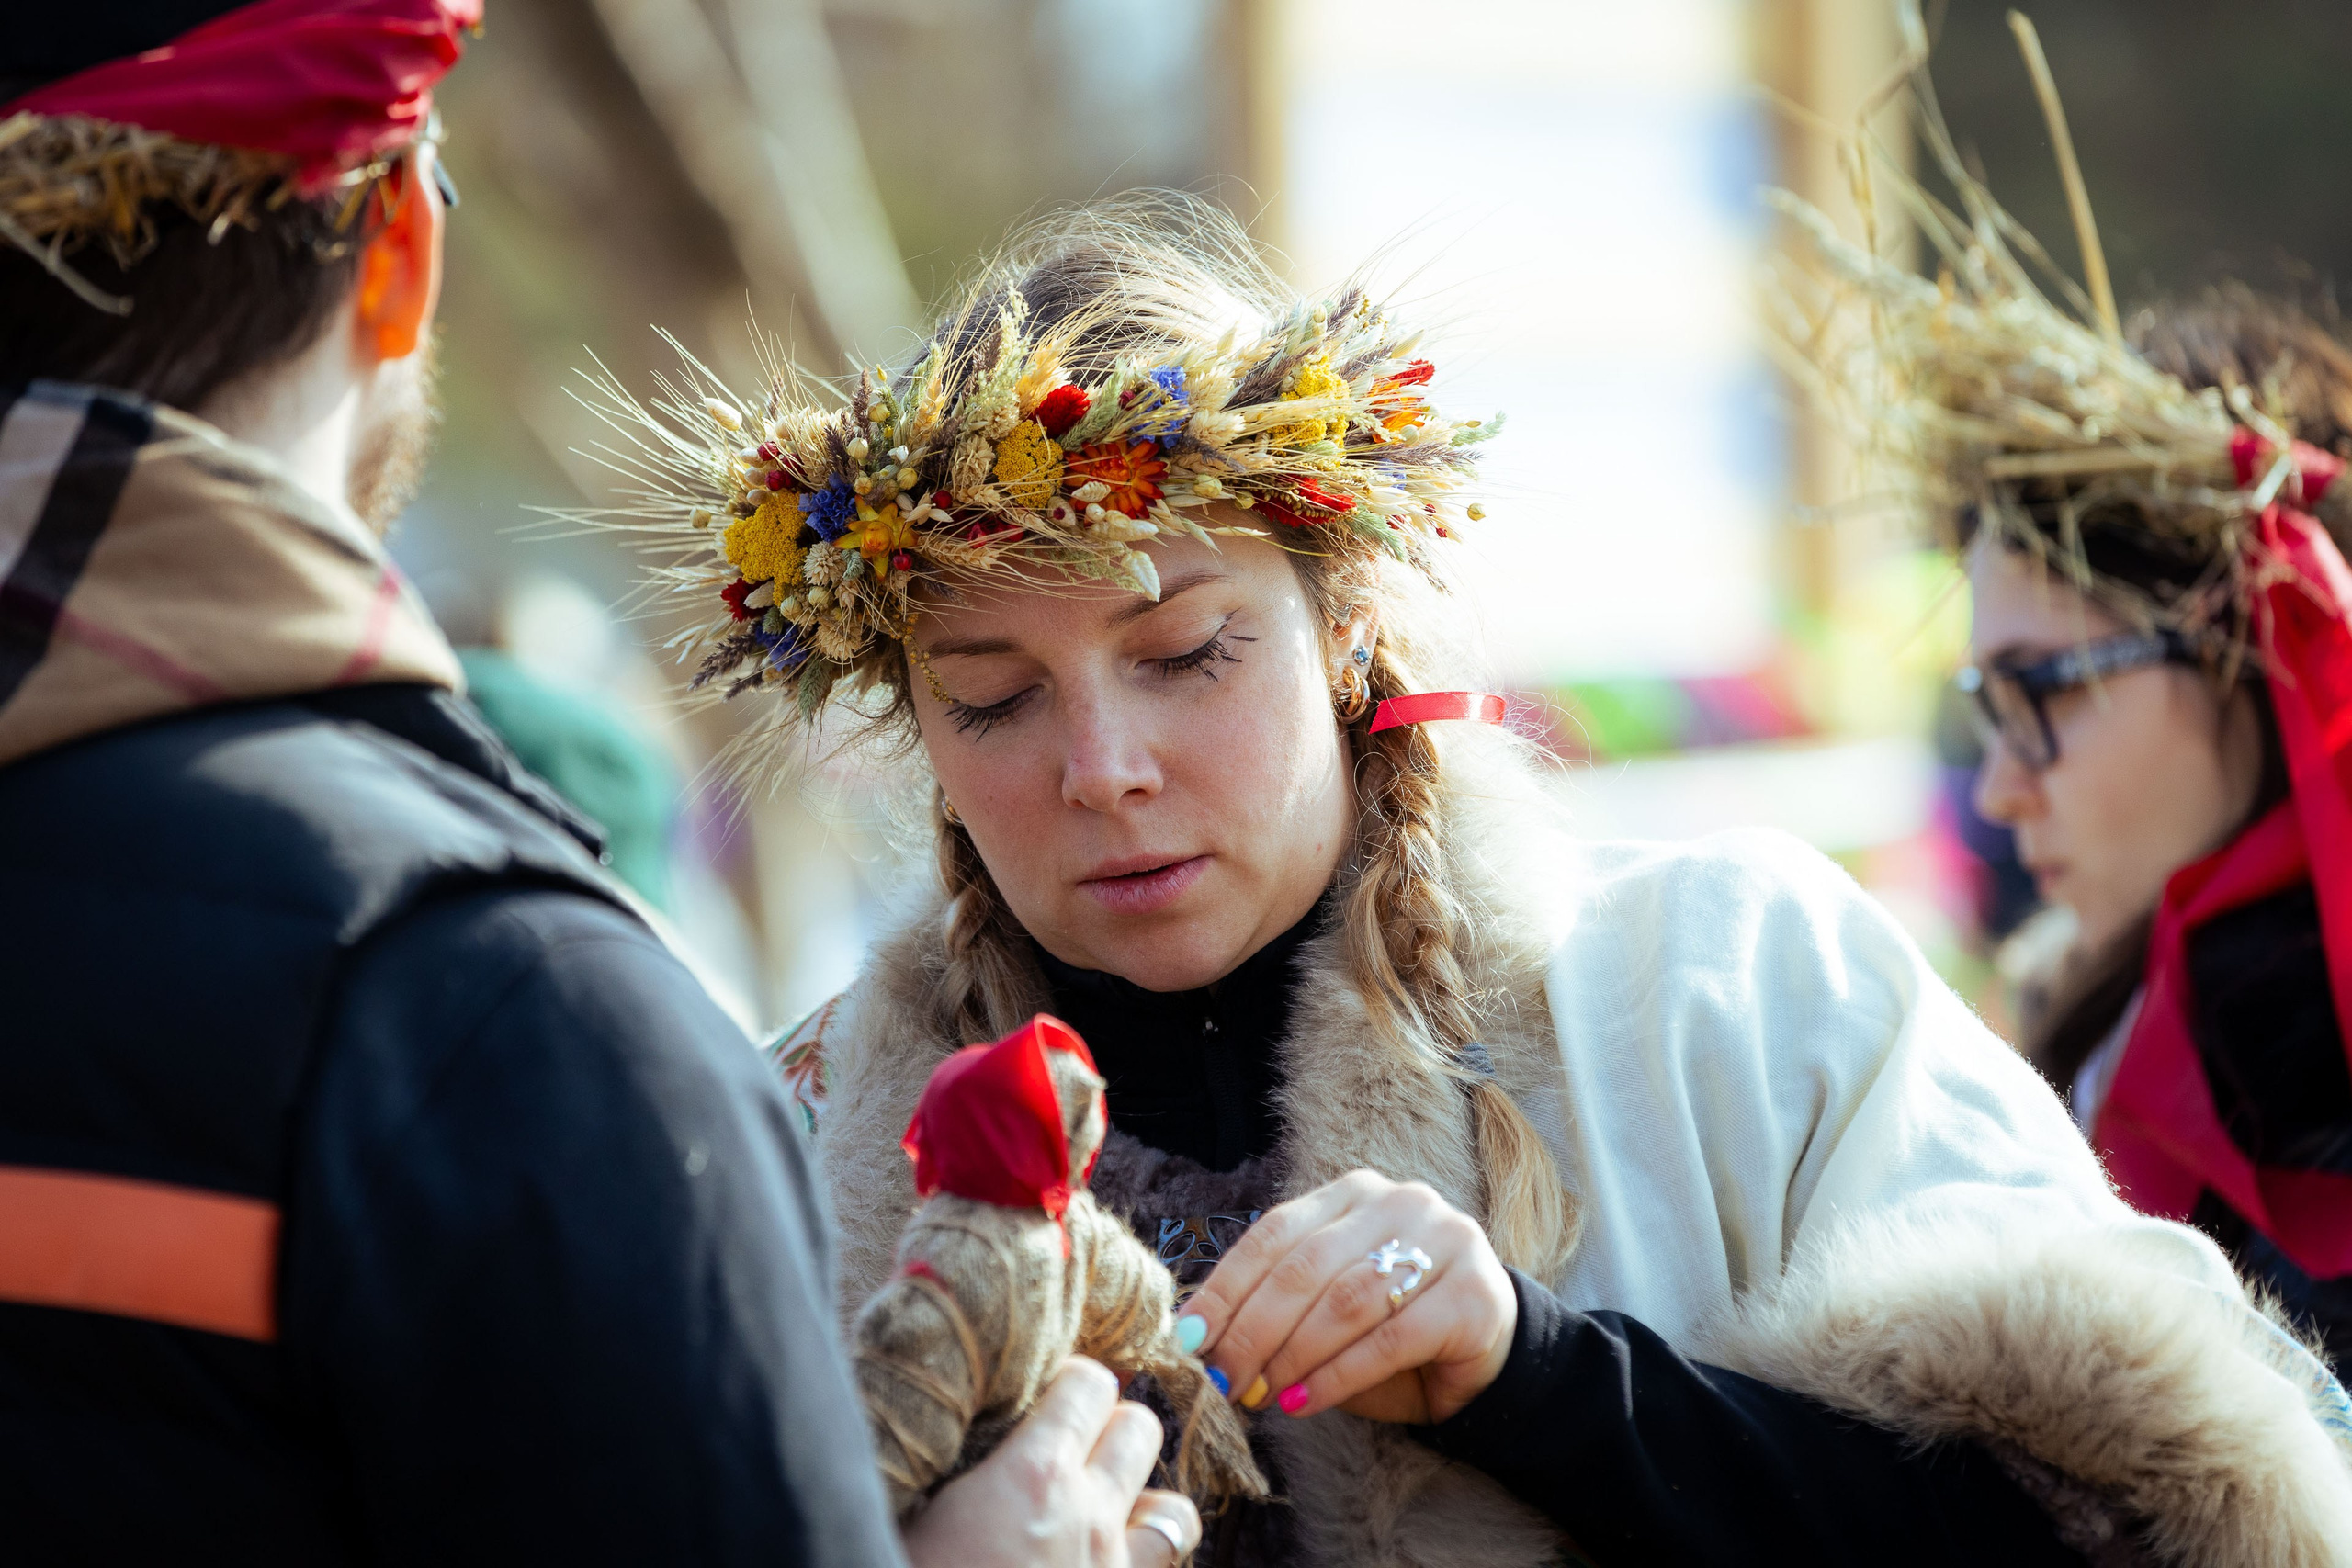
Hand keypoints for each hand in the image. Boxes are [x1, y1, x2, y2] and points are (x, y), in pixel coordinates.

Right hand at [904, 1358, 1202, 1567]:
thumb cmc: (906, 1566)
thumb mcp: (909, 1515)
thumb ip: (944, 1463)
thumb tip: (942, 1421)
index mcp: (1032, 1477)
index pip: (1089, 1384)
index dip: (1069, 1382)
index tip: (1044, 1396)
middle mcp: (1089, 1519)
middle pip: (1142, 1429)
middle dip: (1111, 1425)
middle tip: (1069, 1443)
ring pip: (1174, 1512)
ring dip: (1142, 1500)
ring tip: (1098, 1507)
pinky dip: (1140, 1561)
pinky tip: (1098, 1565)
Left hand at [1176, 1170, 1514, 1424]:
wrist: (1488, 1354)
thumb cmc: (1392, 1333)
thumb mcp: (1326, 1312)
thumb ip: (1276, 1312)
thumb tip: (1202, 1343)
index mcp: (1352, 1193)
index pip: (1273, 1234)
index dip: (1225, 1289)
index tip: (1188, 1340)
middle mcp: (1400, 1202)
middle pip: (1305, 1267)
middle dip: (1251, 1330)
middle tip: (1221, 1380)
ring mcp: (1444, 1239)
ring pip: (1345, 1300)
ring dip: (1291, 1355)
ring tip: (1259, 1395)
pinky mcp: (1474, 1293)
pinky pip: (1389, 1338)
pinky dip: (1336, 1375)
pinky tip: (1303, 1402)